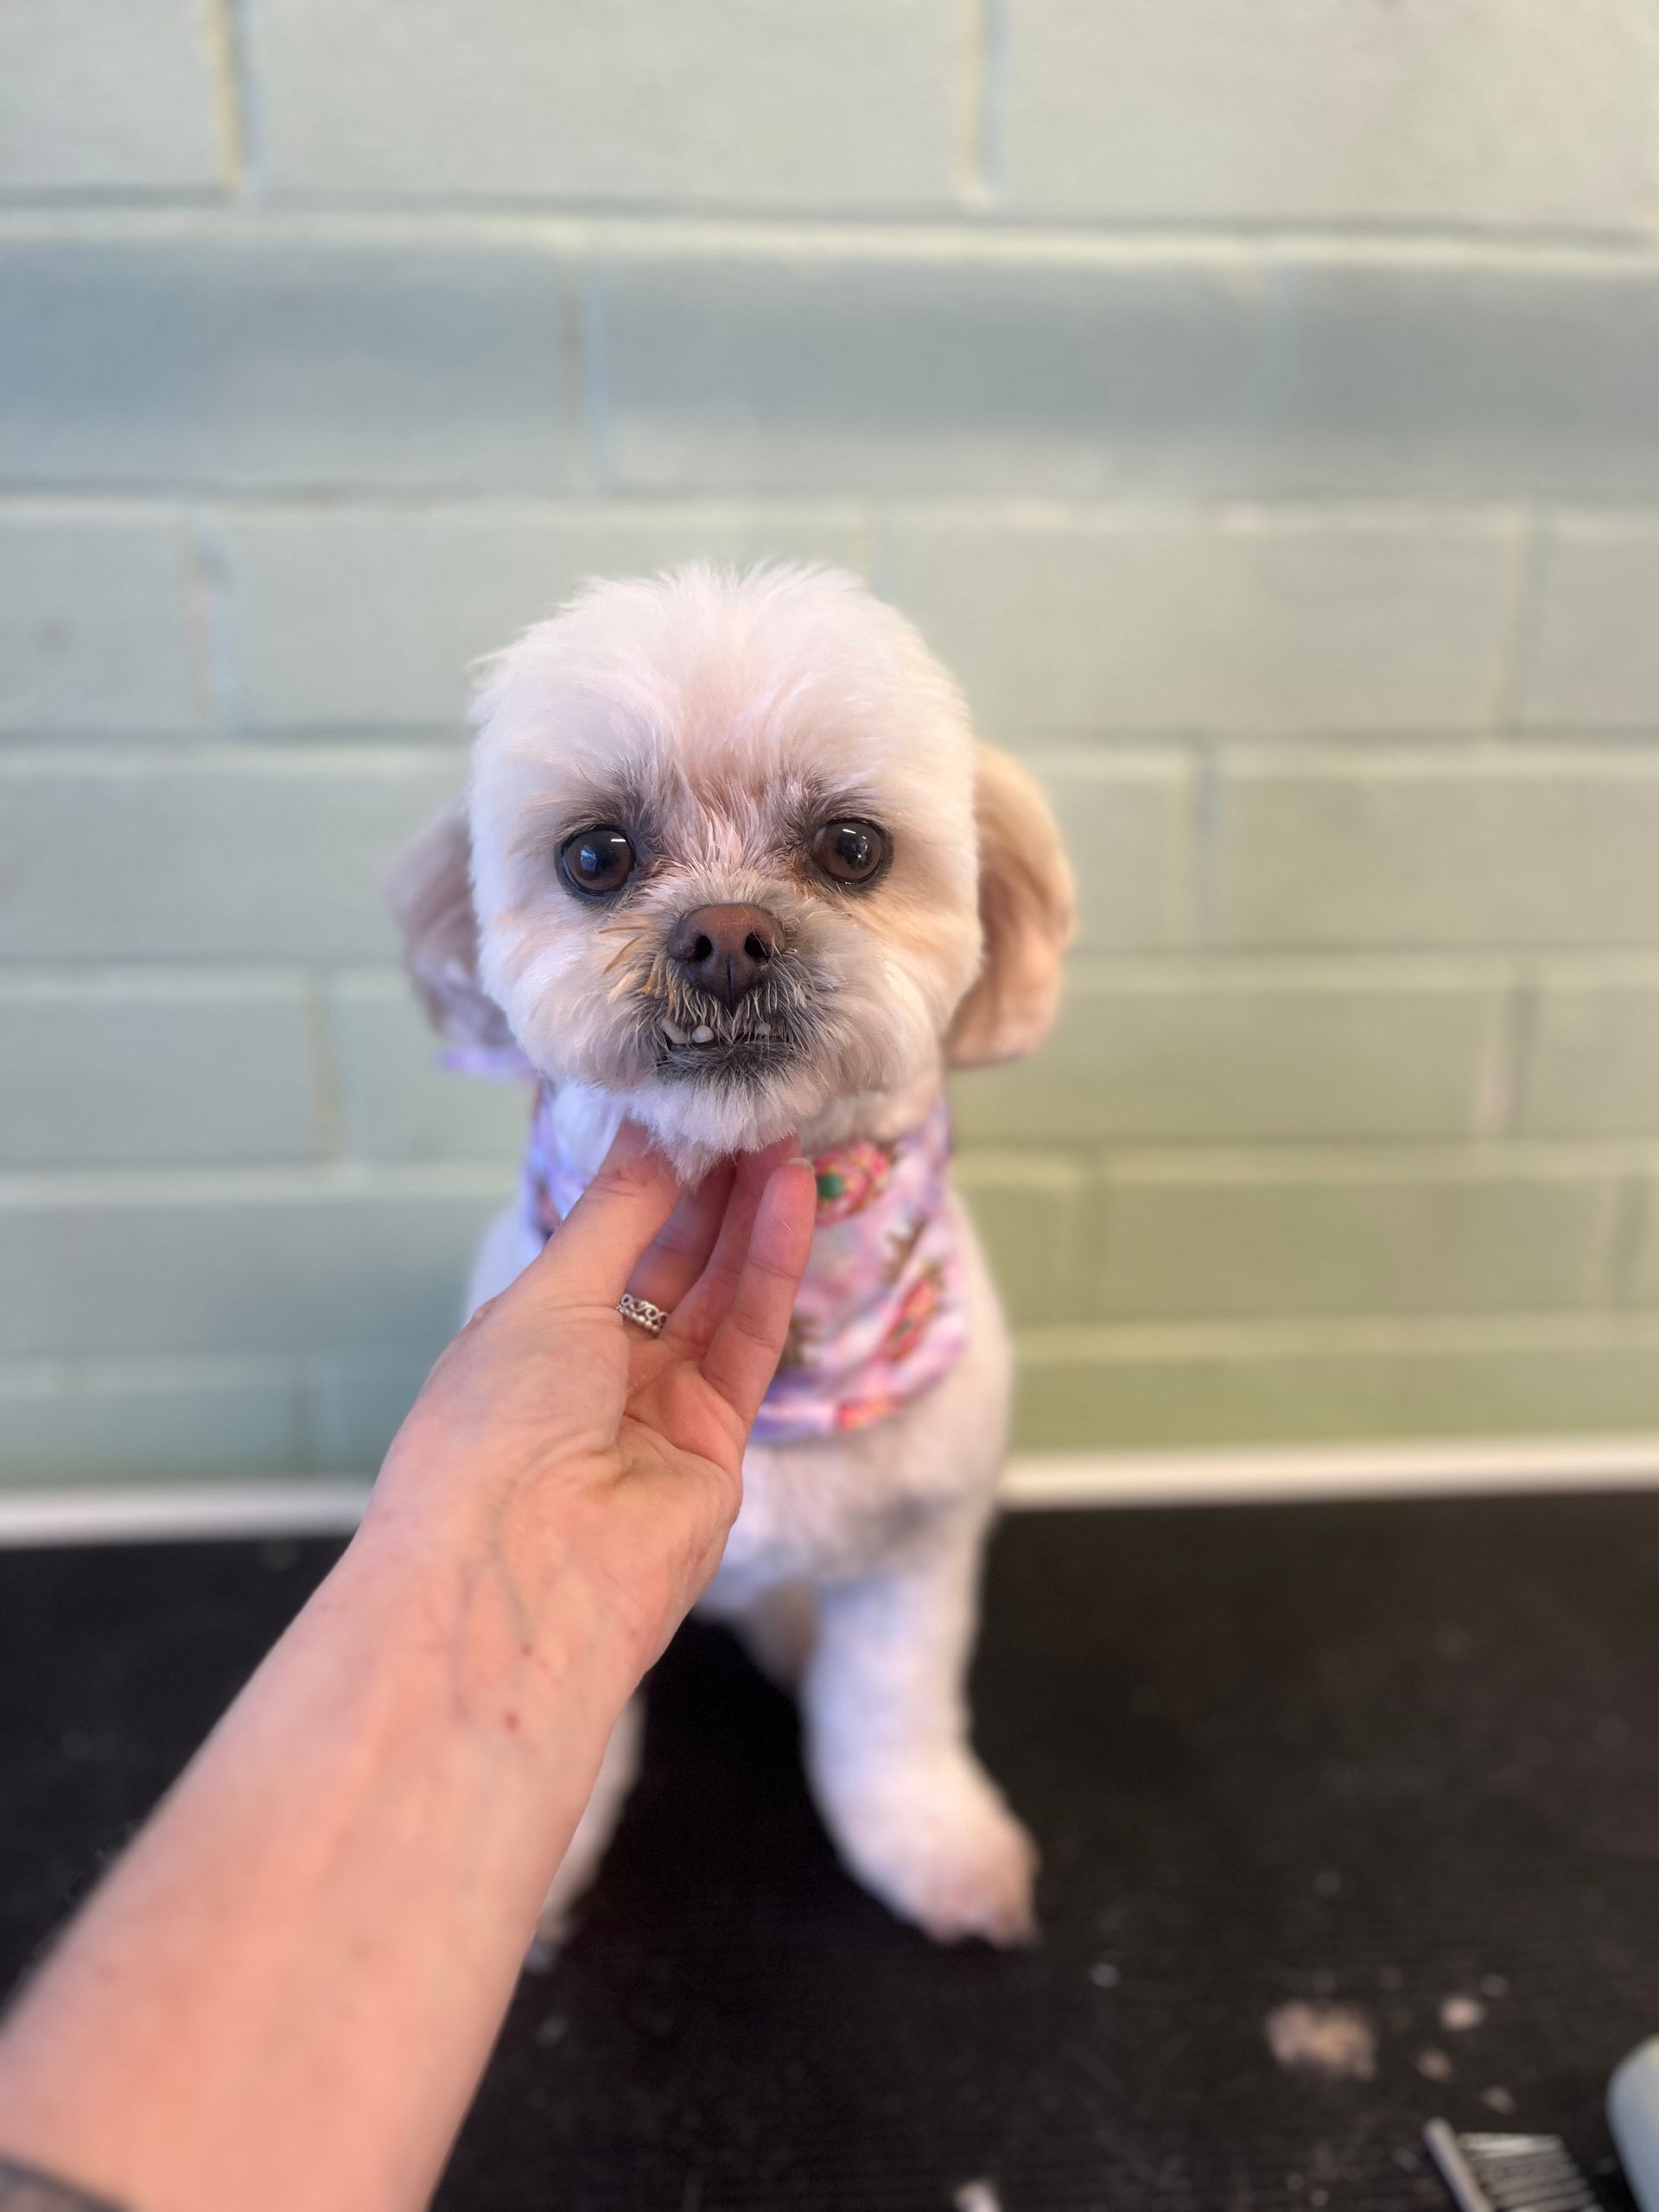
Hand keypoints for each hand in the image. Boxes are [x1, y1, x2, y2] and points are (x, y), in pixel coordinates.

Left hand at [368, 1124, 816, 1679]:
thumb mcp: (549, 1294)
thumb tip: (651, 1133)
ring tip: (786, 1138)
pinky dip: (772, 1270)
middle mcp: (589, 1375)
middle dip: (709, 1190)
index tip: (689, 1111)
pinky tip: (791, 1199)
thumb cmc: (494, 1428)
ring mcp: (655, 1412)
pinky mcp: (715, 1446)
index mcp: (525, 1338)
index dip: (646, 1179)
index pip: (600, 1243)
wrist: (520, 1576)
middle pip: (666, 1266)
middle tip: (751, 1113)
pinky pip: (750, 1343)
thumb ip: (618, 1215)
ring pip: (716, 1298)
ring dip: (750, 1218)